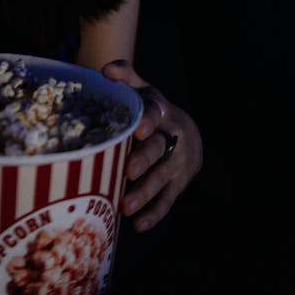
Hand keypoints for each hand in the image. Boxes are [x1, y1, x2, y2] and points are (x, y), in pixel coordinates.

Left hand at [101, 58, 202, 232]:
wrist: (189, 132)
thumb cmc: (154, 110)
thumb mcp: (144, 91)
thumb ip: (127, 77)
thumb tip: (104, 70)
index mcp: (161, 110)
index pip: (156, 113)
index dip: (148, 120)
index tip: (138, 129)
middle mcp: (173, 136)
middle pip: (160, 149)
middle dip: (145, 160)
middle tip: (128, 170)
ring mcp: (178, 162)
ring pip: (163, 178)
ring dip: (145, 193)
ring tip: (126, 206)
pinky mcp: (179, 184)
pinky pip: (168, 200)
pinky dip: (154, 214)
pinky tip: (138, 225)